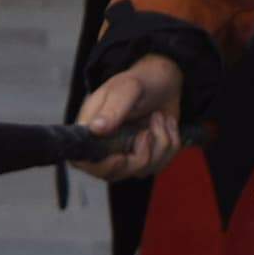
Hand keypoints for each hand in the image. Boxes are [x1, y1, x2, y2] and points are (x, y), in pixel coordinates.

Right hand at [71, 52, 184, 178]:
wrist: (164, 81)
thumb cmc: (139, 81)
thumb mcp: (127, 89)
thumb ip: (113, 109)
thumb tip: (95, 129)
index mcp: (92, 129)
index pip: (83, 161)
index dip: (99, 167)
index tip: (121, 158)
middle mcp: (106, 146)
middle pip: (115, 173)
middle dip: (139, 157)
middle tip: (147, 133)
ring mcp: (127, 153)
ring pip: (142, 170)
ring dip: (159, 143)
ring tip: (159, 117)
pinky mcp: (147, 156)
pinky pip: (161, 164)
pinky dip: (170, 142)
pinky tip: (167, 124)